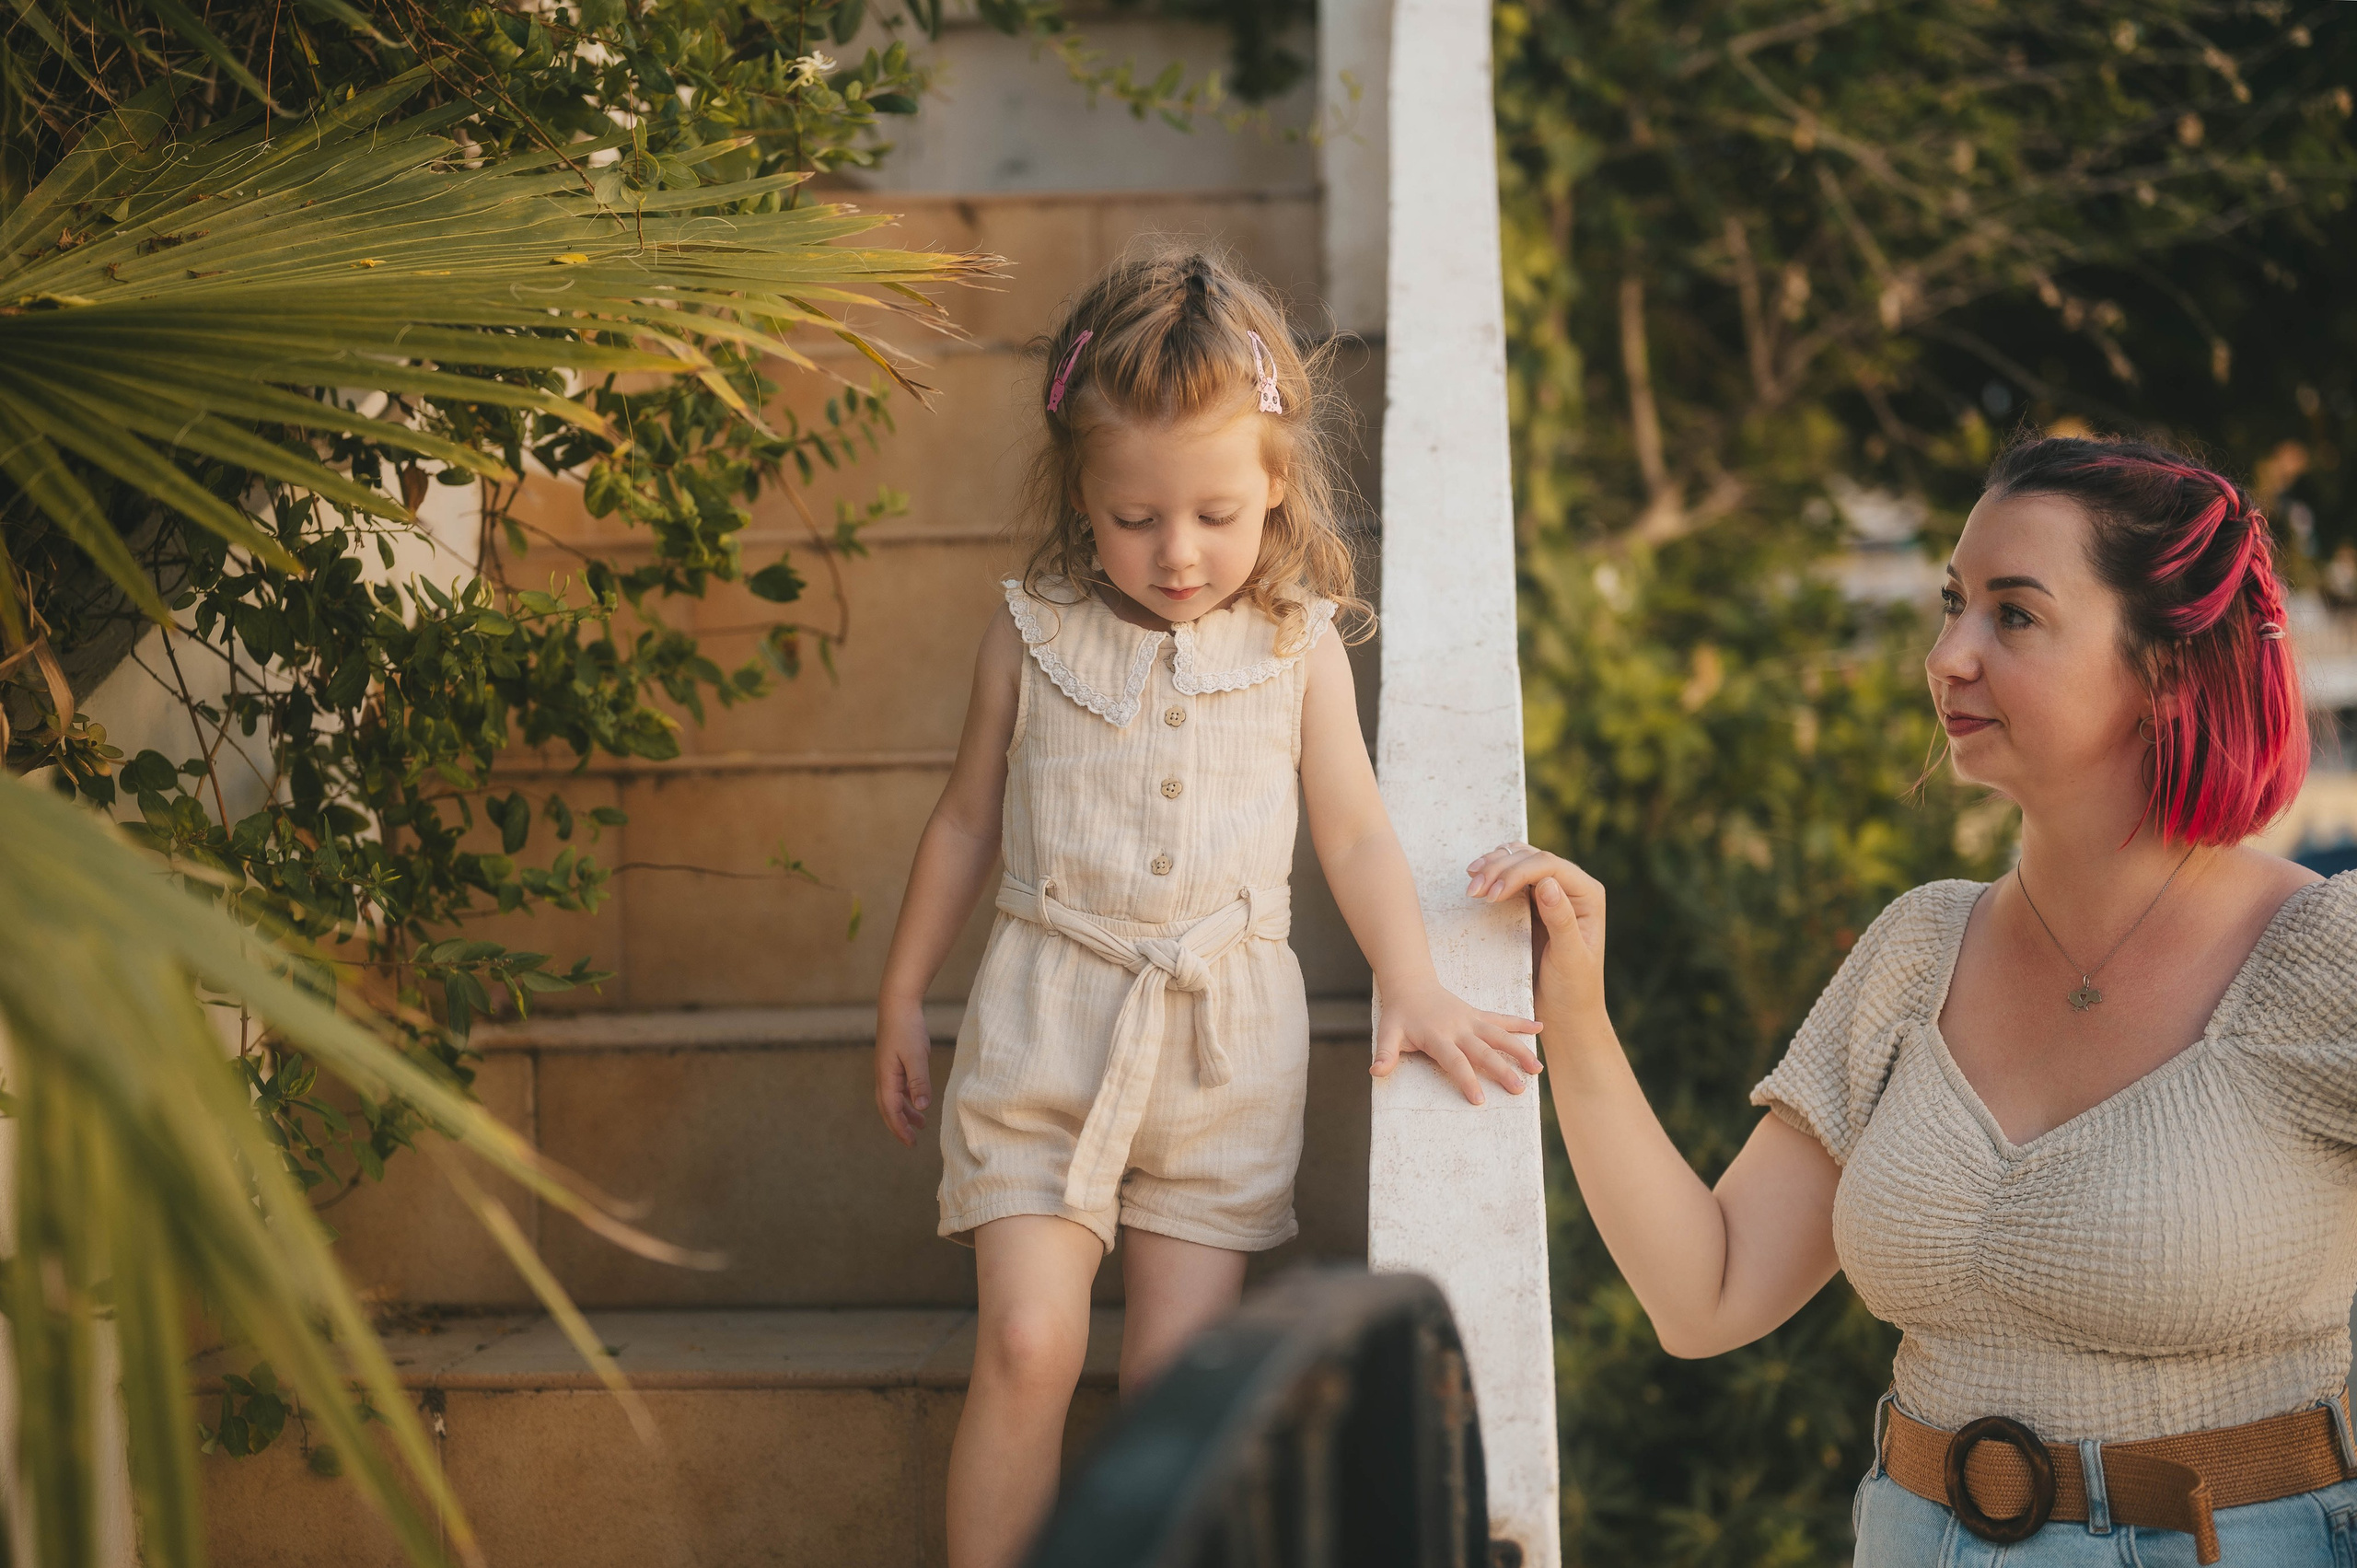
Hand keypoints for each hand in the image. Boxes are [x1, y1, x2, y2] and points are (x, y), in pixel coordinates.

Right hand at [874, 1001, 933, 1145]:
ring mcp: (887, 1070)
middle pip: (888, 1108)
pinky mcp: (893, 1063)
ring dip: (904, 1113)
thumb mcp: (916, 1056)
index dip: (900, 1128)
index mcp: (886, 1078)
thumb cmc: (907, 1028)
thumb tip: (922, 1107)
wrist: (897, 1004)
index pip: (891, 1110)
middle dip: (899, 1126)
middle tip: (912, 1142)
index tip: (911, 1143)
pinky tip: (918, 1100)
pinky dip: (907, 1098)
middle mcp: (883, 1076)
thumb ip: (919, 1081)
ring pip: (893, 1099)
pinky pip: (898, 1088)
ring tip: (920, 1125)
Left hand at [1371, 976, 1542, 1104]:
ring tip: (1537, 1068)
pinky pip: (1501, 1019)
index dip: (1466, 1080)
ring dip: (1519, 1050)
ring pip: (1499, 1035)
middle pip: (1483, 1051)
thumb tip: (1375, 1071)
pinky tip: (1540, 1028)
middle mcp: (1458, 1028)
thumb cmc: (1399, 1015)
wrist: (1411, 985)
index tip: (1479, 1100)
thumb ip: (1385, 1053)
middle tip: (1519, 1089)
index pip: (1454, 1061)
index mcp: (1437, 1036)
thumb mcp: (1387, 1033)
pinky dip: (1520, 1023)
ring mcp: (1470, 1020)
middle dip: (1502, 1070)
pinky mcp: (1477, 1015)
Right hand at [1467, 842, 1607, 1024]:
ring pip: (1520, 860)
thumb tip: (1547, 883)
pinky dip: (1493, 873)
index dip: (1517, 873)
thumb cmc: (1573, 989)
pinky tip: (1477, 878)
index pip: (1550, 867)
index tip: (1491, 896)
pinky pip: (1512, 874)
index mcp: (1588, 895)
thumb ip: (1561, 921)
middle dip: (1500, 869)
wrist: (1564, 1011)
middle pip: (1532, 859)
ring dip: (1493, 867)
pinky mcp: (1534, 900)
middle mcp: (1573, 887)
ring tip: (1472, 886)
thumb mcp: (1569, 958)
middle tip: (1473, 891)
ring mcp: (1553, 891)